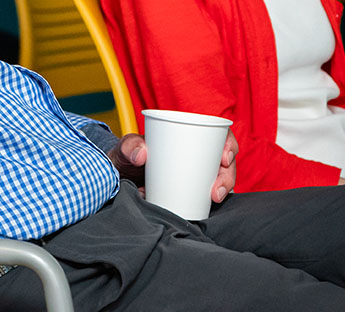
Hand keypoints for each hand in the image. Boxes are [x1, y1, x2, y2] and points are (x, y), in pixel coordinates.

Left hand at [109, 129, 236, 204]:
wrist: (116, 179)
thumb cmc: (126, 157)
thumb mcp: (125, 148)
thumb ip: (129, 146)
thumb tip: (141, 155)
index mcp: (186, 137)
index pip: (216, 135)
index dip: (229, 144)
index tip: (225, 157)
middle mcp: (195, 156)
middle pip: (223, 162)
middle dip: (227, 176)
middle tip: (217, 190)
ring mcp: (194, 176)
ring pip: (218, 181)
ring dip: (223, 191)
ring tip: (213, 199)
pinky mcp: (189, 194)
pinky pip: (206, 199)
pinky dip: (209, 204)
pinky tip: (207, 208)